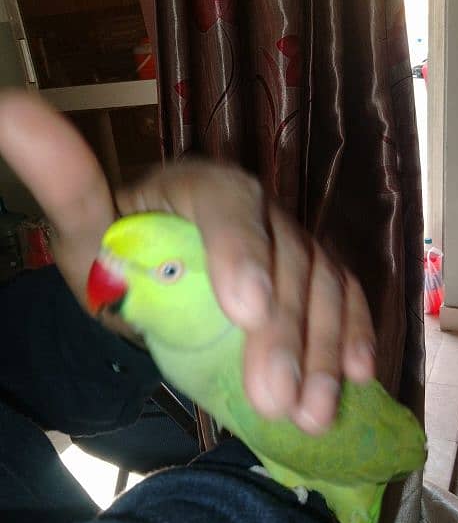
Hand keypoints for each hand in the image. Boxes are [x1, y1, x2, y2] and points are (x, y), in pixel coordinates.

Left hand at [0, 91, 375, 433]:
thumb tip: (10, 107)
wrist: (158, 274)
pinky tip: (359, 378)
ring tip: (313, 416)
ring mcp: (292, 242)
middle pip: (285, 257)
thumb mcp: (87, 231)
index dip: (242, 251)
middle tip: (276, 399)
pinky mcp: (316, 277)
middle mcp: (255, 208)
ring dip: (325, 352)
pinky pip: (347, 299)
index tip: (246, 311)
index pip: (227, 204)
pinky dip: (355, 336)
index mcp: (198, 185)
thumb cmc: (120, 256)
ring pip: (323, 285)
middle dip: (285, 333)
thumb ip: (66, 184)